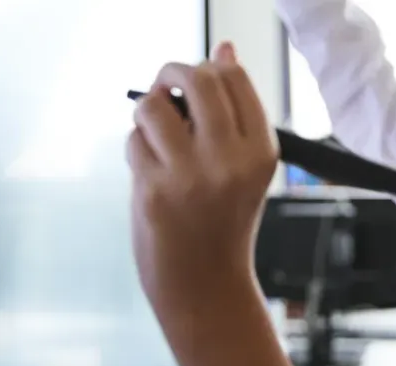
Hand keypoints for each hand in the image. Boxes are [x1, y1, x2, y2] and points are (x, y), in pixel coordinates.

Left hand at [128, 43, 276, 300]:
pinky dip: (137, 148)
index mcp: (261, 152)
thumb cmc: (222, 222)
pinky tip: (150, 172)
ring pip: (155, 107)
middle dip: (173, 73)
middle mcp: (230, 160)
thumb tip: (225, 49)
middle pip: (198, 80)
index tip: (195, 82)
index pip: (234, 78)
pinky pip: (134, 141)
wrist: (206, 288)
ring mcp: (191, 176)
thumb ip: (233, 112)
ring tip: (155, 136)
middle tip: (166, 87)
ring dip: (148, 113)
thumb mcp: (243, 167)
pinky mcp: (154, 190)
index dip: (208, 68)